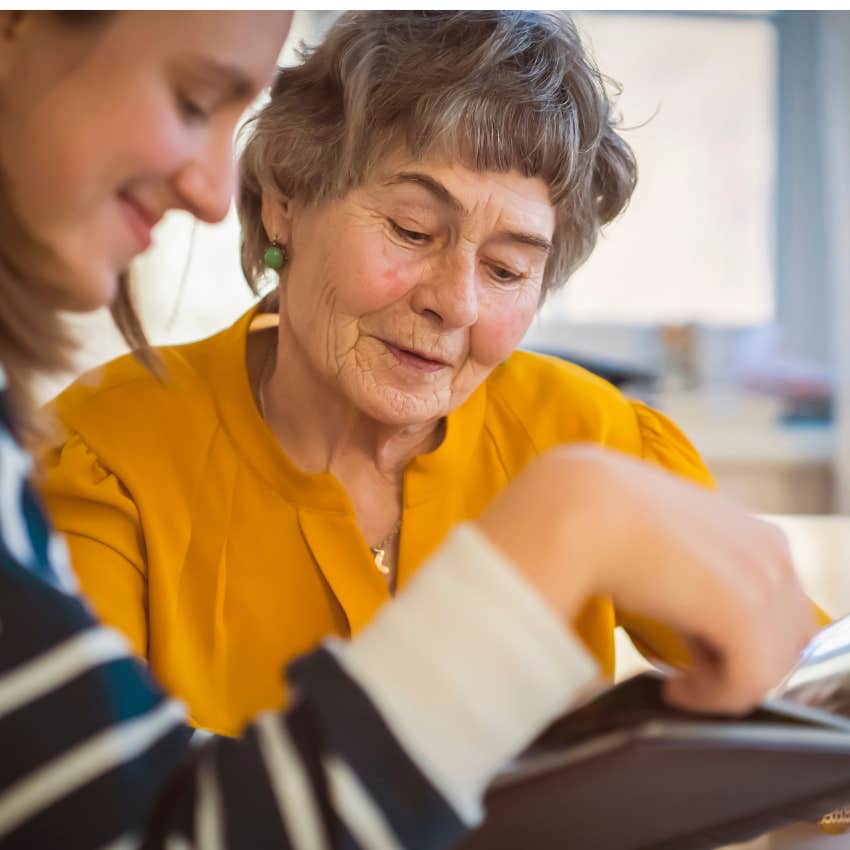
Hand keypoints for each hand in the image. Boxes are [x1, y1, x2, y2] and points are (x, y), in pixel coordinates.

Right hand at [476, 444, 816, 714]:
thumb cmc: (607, 517)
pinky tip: (673, 689)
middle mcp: (773, 554)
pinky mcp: (740, 614)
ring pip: (769, 667)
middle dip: (741, 661)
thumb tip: (692, 600)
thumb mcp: (672, 539)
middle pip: (786, 641)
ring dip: (724, 683)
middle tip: (690, 669)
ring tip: (679, 682)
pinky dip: (710, 698)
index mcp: (761, 536)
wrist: (580, 507)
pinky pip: (746, 685)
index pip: (782, 611)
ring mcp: (763, 582)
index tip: (697, 651)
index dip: (744, 640)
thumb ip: (699, 565)